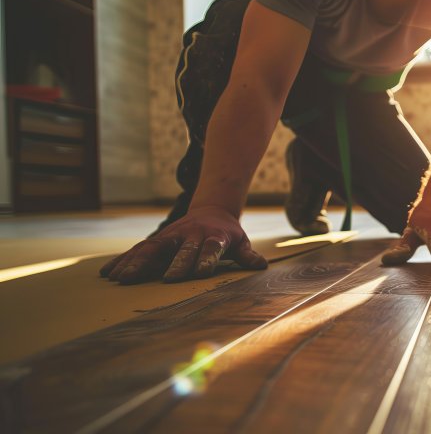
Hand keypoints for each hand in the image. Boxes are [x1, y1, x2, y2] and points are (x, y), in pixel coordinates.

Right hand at [100, 206, 267, 283]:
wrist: (212, 210)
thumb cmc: (227, 234)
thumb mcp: (241, 242)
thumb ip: (248, 255)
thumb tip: (262, 266)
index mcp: (213, 236)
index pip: (210, 248)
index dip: (206, 259)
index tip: (200, 274)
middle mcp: (190, 234)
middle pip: (181, 249)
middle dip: (174, 263)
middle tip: (166, 280)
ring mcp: (172, 235)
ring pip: (153, 247)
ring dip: (138, 263)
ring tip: (122, 279)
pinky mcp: (158, 238)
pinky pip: (139, 249)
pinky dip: (124, 260)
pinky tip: (108, 272)